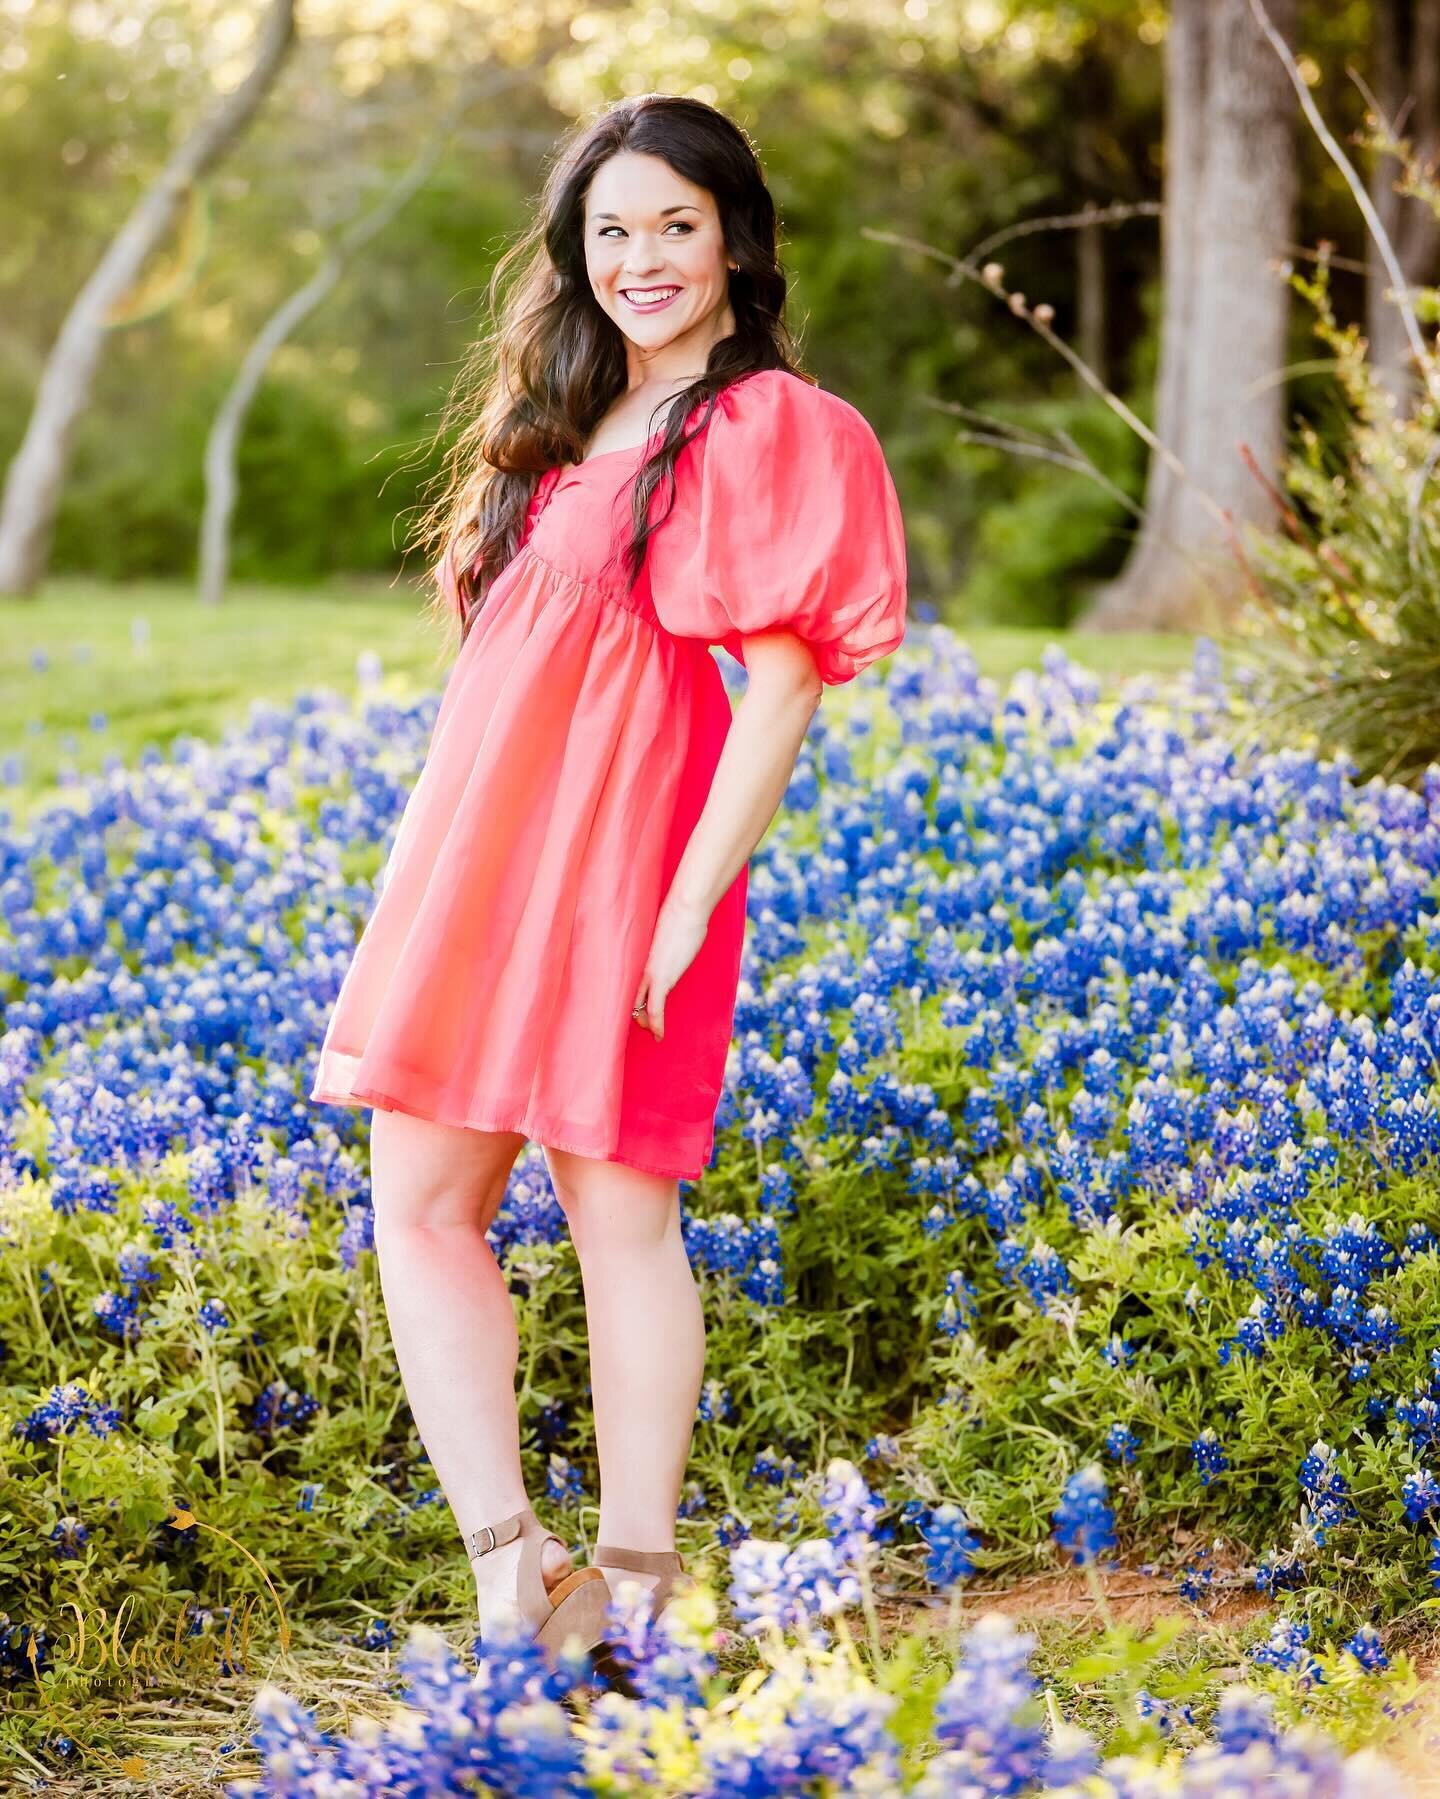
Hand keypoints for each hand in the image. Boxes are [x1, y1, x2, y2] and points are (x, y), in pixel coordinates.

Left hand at [632, 894, 709, 1040]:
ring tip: (652, 1034)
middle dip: (637, 1012)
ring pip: (640, 1005)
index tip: (639, 1003)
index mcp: (645, 955)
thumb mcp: (675, 928)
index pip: (636, 981)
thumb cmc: (684, 912)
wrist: (686, 908)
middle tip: (642, 1024)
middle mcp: (643, 965)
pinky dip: (656, 1023)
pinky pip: (654, 1007)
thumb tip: (684, 932)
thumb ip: (673, 937)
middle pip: (633, 995)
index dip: (636, 995)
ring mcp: (650, 973)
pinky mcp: (661, 978)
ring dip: (646, 1021)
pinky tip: (658, 1035)